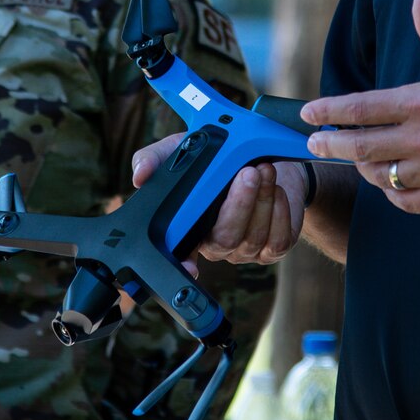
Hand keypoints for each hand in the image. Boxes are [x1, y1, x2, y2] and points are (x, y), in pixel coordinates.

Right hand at [130, 132, 307, 270]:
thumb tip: (139, 175)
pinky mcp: (272, 247)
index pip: (178, 256)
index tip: (188, 268)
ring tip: (264, 169)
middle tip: (247, 172)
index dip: (182, 266)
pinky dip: (279, 213)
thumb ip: (155, 160)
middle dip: (238, 205)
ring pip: (252, 237)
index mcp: (189, 228)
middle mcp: (215, 244)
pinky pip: (277, 240)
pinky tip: (275, 190)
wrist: (265, 160)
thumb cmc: (218, 160)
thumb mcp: (181, 151)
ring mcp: (244, 249)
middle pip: (225, 239)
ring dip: (261, 200)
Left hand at [301, 0, 419, 213]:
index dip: (327, 111)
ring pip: (378, 175)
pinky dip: (391, 191)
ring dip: (361, 166)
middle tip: (314, 143)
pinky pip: (405, 199)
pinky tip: (389, 180)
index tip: (309, 113)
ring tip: (355, 157)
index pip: (359, 108)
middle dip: (329, 144)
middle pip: (358, 146)